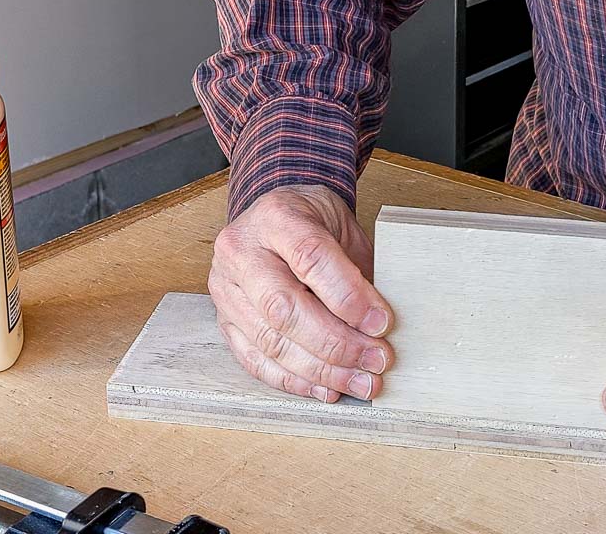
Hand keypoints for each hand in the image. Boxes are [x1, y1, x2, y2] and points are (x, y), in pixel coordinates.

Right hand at [209, 185, 394, 402]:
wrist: (273, 220)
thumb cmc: (312, 222)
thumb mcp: (343, 229)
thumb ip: (358, 271)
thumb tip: (381, 326)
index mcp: (276, 218)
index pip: (310, 258)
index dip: (348, 297)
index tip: (382, 324)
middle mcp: (241, 251)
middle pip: (284, 308)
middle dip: (337, 344)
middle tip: (376, 360)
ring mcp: (226, 288)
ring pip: (270, 341)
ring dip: (321, 371)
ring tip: (360, 382)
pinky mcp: (224, 321)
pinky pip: (255, 360)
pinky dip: (294, 381)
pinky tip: (326, 388)